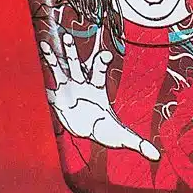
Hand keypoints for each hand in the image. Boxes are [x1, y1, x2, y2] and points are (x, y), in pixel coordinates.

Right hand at [40, 31, 160, 160]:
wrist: (87, 130)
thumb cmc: (104, 129)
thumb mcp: (120, 136)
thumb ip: (137, 144)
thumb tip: (155, 156)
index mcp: (97, 89)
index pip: (99, 71)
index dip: (101, 62)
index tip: (105, 54)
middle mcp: (82, 85)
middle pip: (77, 65)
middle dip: (72, 52)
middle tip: (68, 37)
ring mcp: (69, 89)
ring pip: (61, 70)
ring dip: (54, 58)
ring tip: (46, 45)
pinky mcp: (57, 97)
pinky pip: (49, 81)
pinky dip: (43, 73)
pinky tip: (36, 64)